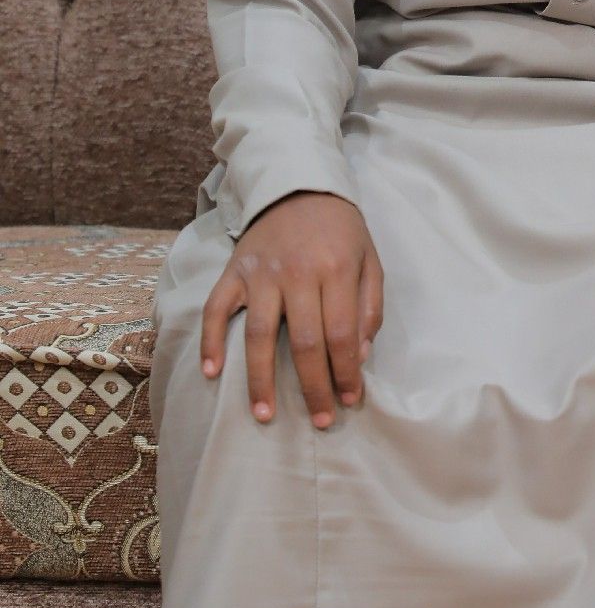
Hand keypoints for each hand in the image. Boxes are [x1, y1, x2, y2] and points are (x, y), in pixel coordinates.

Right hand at [199, 191, 384, 430]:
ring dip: (260, 380)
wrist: (298, 186)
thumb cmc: (340, 231)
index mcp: (336, 269)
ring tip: (265, 415)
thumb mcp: (370, 260)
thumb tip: (357, 357)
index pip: (340, 335)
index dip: (345, 373)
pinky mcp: (234, 271)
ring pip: (258, 335)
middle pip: (303, 343)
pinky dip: (212, 342)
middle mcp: (297, 273)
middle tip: (320, 421)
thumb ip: (370, 308)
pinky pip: (216, 310)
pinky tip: (212, 373)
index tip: (349, 400)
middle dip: (313, 388)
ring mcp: (261, 273)